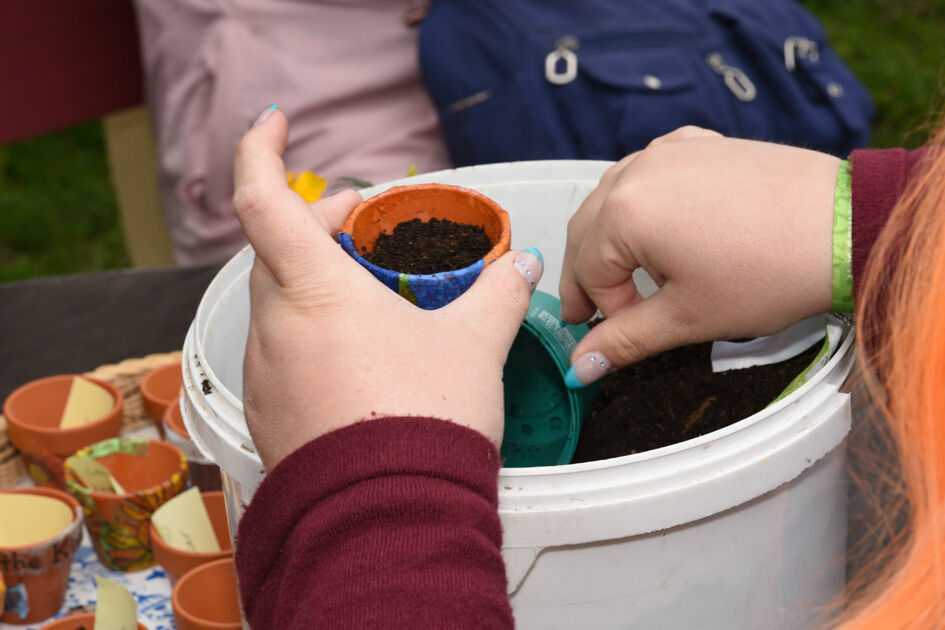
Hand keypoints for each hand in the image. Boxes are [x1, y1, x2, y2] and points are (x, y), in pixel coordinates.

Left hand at [233, 108, 540, 468]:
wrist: (392, 517)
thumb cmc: (423, 424)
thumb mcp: (473, 345)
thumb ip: (497, 295)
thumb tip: (519, 269)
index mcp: (314, 291)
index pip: (263, 198)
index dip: (262, 149)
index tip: (276, 124)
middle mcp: (275, 327)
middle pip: (277, 250)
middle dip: (316, 225)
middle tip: (364, 227)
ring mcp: (267, 373)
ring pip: (279, 303)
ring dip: (315, 284)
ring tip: (372, 295)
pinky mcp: (271, 414)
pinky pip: (283, 353)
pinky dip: (311, 334)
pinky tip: (358, 354)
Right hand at [559, 126, 839, 385]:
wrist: (847, 226)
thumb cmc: (772, 270)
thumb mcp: (686, 318)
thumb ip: (623, 341)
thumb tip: (580, 367)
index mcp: (624, 212)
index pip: (588, 270)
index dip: (601, 309)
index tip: (617, 333)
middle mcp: (637, 171)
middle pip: (588, 229)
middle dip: (590, 273)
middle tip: (596, 309)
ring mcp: (668, 151)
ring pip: (614, 197)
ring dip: (613, 237)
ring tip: (640, 273)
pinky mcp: (699, 143)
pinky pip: (649, 172)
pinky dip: (644, 203)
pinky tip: (668, 229)